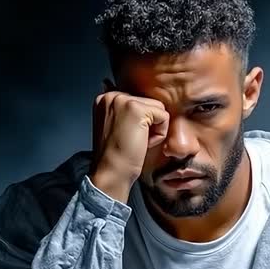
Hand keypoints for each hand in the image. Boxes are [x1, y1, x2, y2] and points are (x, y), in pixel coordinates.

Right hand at [88, 77, 169, 201]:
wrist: (110, 172)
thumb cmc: (115, 156)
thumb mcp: (117, 127)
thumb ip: (125, 111)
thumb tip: (136, 101)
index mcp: (106, 98)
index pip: (140, 102)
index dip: (140, 123)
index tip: (125, 136)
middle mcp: (112, 96)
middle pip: (151, 103)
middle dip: (148, 125)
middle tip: (130, 140)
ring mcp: (123, 100)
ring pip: (159, 109)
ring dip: (154, 129)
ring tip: (135, 141)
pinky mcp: (136, 109)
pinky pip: (164, 117)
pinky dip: (159, 135)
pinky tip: (142, 143)